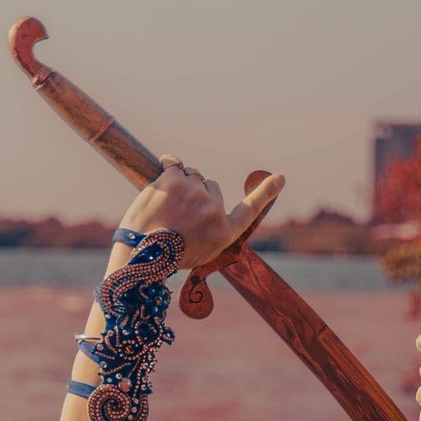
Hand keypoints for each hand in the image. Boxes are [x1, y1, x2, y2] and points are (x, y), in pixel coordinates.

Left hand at [118, 157, 284, 272]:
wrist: (140, 256)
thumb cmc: (166, 257)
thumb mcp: (199, 252)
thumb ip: (210, 229)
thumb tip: (210, 209)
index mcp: (224, 232)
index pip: (250, 209)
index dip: (265, 193)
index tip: (280, 178)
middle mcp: (215, 211)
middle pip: (210, 186)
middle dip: (196, 191)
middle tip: (176, 211)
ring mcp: (196, 193)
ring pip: (191, 174)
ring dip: (179, 182)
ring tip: (163, 204)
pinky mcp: (176, 180)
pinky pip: (174, 163)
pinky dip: (166, 165)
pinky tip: (159, 174)